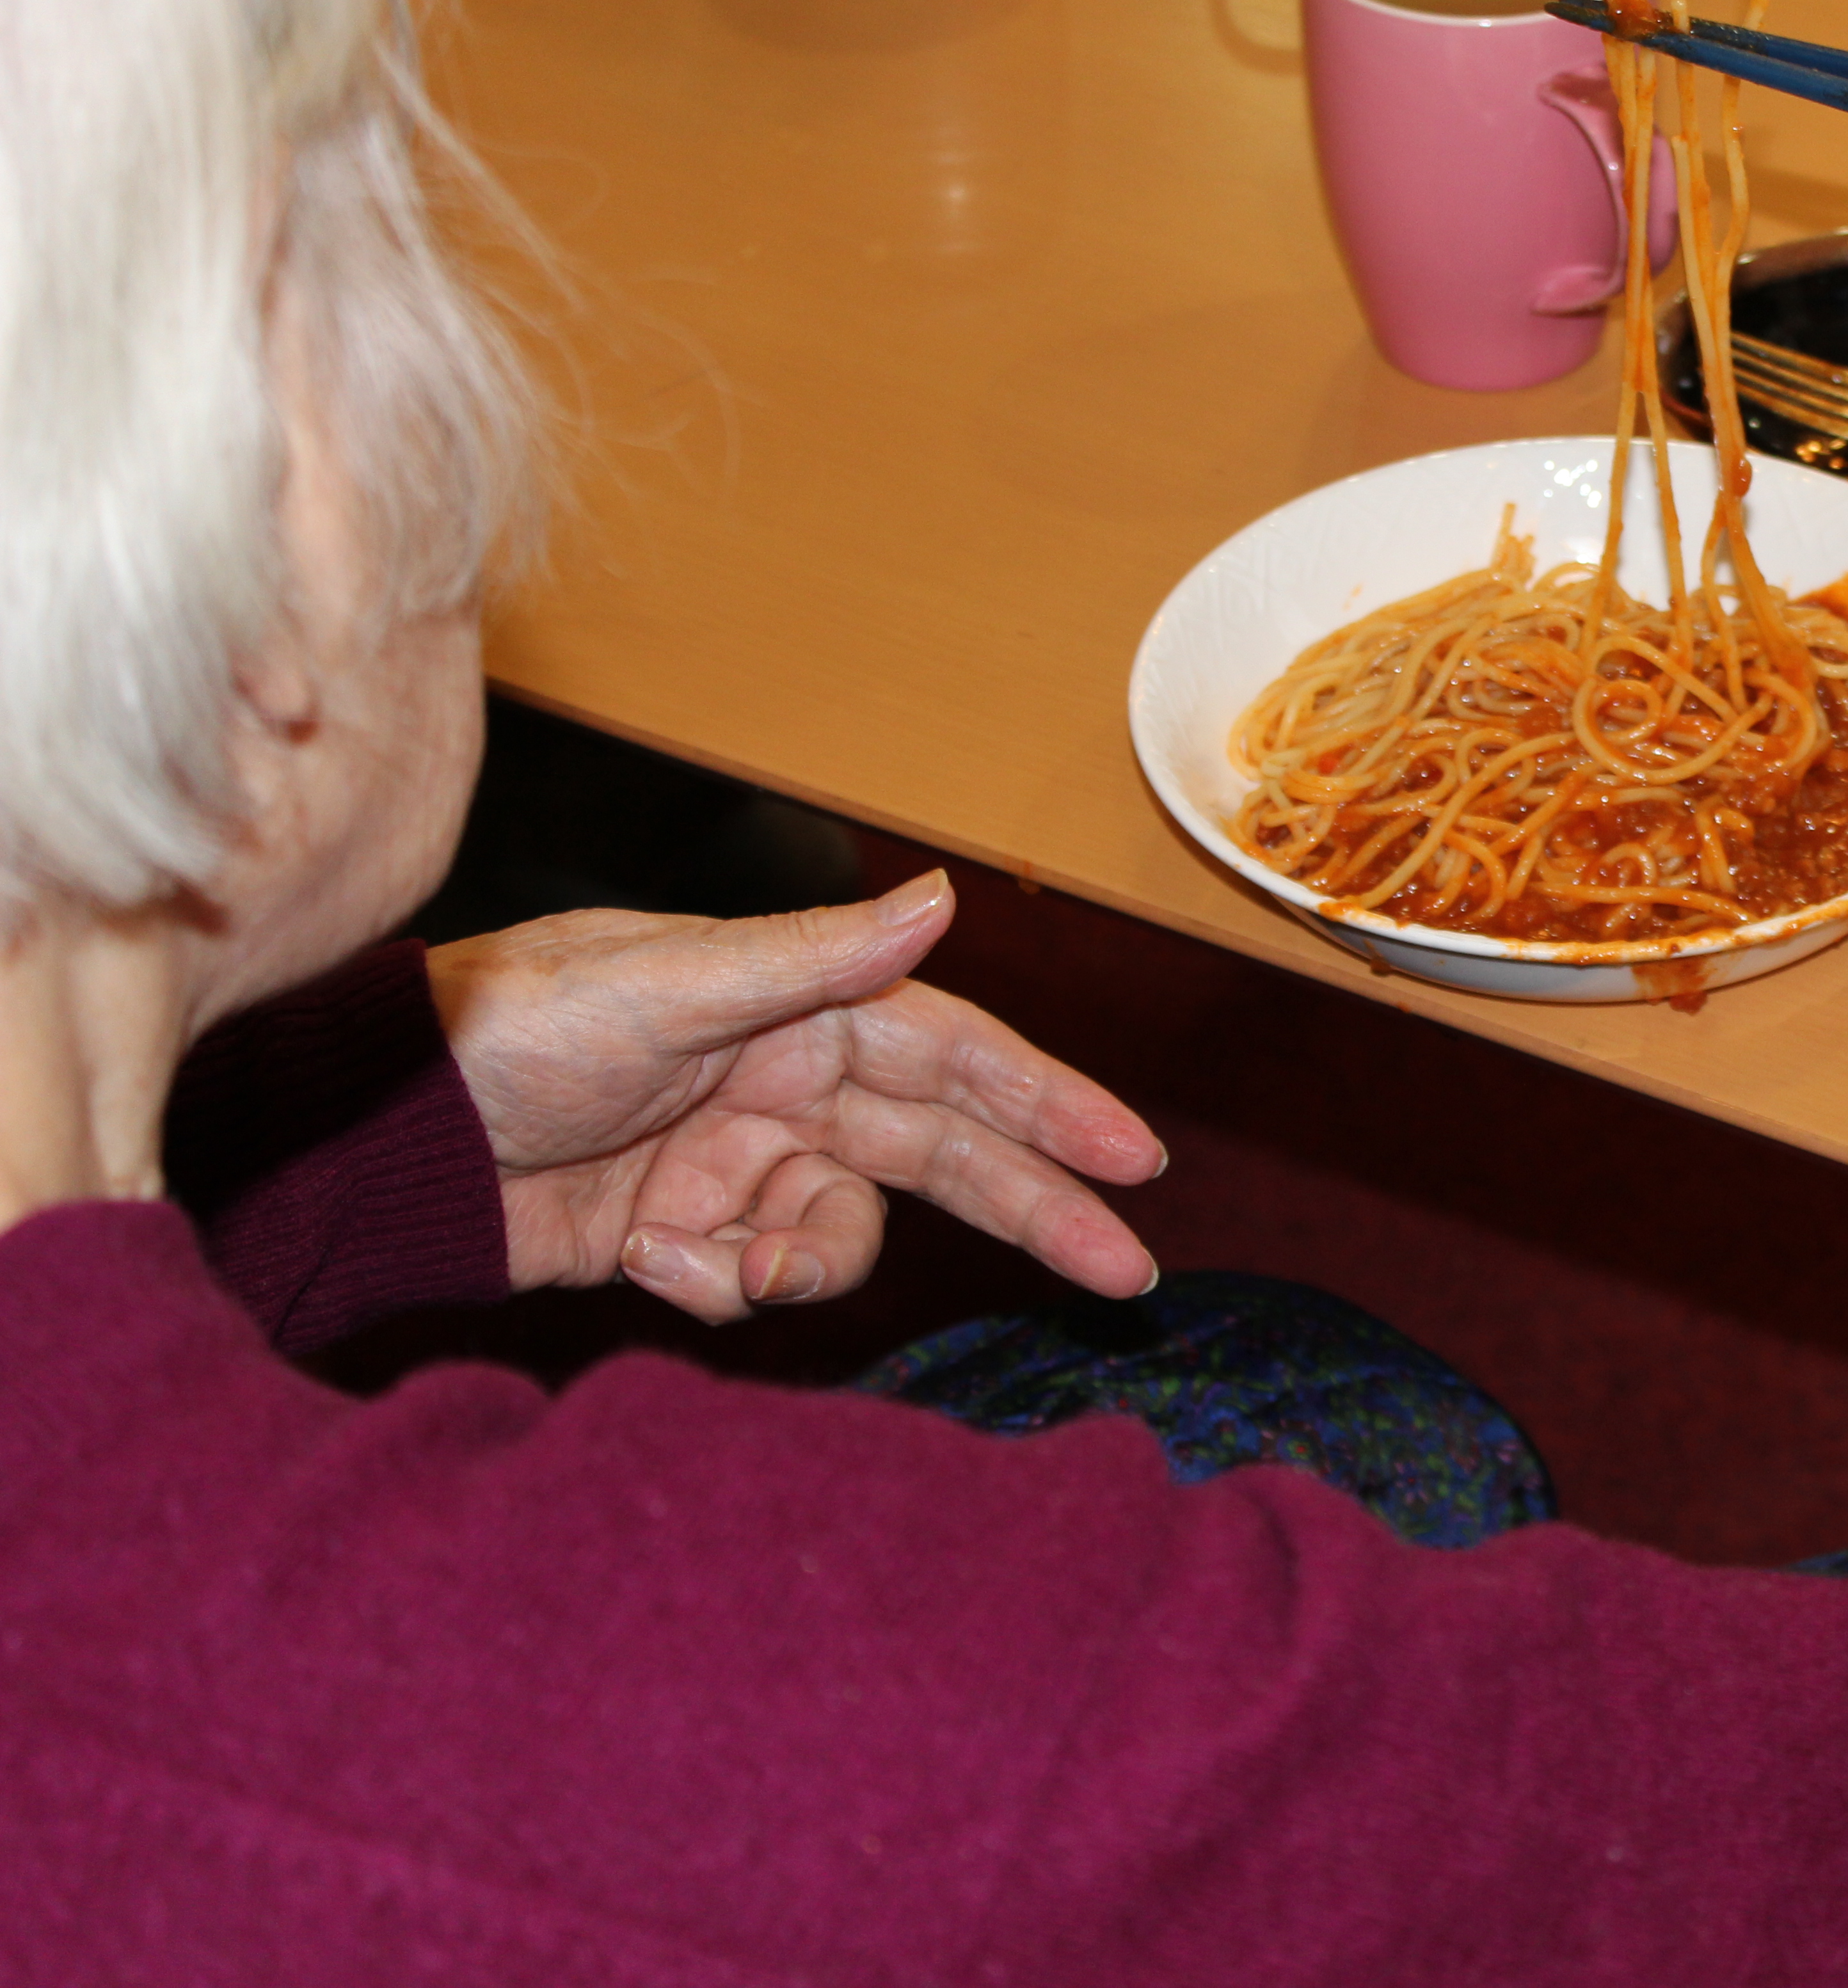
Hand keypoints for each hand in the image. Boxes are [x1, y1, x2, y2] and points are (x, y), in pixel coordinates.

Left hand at [425, 871, 1163, 1321]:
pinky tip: (635, 1256)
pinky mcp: (681, 1239)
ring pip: (839, 1234)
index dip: (1050, 1103)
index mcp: (793, 1014)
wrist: (378, 1144)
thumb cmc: (504, 1033)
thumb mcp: (662, 988)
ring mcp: (732, 1167)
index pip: (954, 1058)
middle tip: (1120, 1270)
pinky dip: (707, 1285)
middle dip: (1031, 1208)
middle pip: (941, 1155)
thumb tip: (940, 901)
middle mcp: (780, 1087)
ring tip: (732, 1268)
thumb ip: (809, 961)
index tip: (1130, 1157)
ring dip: (803, 1263)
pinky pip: (747, 1284)